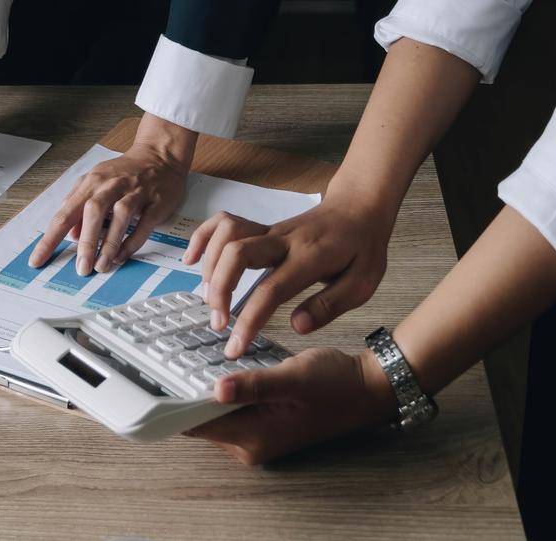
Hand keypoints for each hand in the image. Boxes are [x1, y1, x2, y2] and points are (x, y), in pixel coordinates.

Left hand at [28, 115, 193, 273]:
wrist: (159, 155)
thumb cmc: (122, 174)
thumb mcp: (93, 183)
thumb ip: (77, 205)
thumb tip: (67, 233)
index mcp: (91, 183)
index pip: (64, 214)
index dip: (50, 239)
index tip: (38, 260)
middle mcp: (111, 186)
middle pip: (93, 212)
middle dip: (86, 242)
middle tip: (81, 268)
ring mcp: (135, 192)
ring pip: (120, 217)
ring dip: (110, 243)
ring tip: (101, 266)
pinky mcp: (156, 201)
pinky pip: (144, 223)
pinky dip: (132, 241)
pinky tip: (122, 256)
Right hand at [185, 202, 392, 358]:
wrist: (358, 208)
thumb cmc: (361, 249)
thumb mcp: (363, 283)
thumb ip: (330, 305)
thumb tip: (296, 326)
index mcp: (311, 258)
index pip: (271, 289)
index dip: (249, 320)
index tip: (235, 347)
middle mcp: (284, 240)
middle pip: (237, 254)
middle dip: (219, 290)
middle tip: (217, 323)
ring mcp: (268, 230)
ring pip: (226, 236)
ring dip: (209, 268)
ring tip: (209, 299)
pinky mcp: (259, 227)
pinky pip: (221, 222)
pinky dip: (201, 238)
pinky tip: (191, 261)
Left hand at [187, 348, 394, 464]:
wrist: (368, 388)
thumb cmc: (336, 384)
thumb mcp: (292, 378)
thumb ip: (253, 385)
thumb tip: (216, 390)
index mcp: (252, 438)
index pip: (196, 426)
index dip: (172, 404)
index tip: (153, 377)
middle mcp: (249, 443)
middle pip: (199, 418)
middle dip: (186, 389)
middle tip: (173, 354)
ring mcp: (254, 434)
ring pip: (213, 409)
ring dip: (204, 385)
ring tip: (191, 354)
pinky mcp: (259, 421)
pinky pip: (229, 405)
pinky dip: (223, 385)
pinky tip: (219, 361)